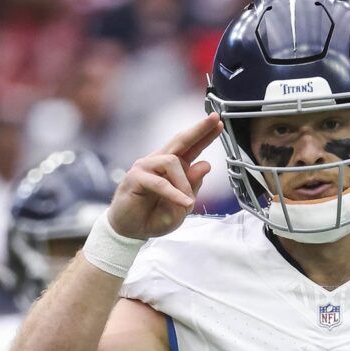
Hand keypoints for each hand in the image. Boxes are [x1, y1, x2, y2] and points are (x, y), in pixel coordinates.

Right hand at [107, 115, 221, 239]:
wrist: (131, 231)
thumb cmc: (153, 217)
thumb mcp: (182, 206)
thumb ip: (193, 186)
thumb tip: (205, 164)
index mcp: (173, 167)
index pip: (190, 147)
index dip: (204, 134)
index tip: (218, 122)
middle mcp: (159, 162)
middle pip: (181, 140)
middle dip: (199, 129)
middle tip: (214, 118)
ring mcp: (146, 167)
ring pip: (172, 162)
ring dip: (184, 183)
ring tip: (188, 202)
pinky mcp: (135, 177)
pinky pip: (160, 182)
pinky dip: (174, 193)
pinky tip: (183, 202)